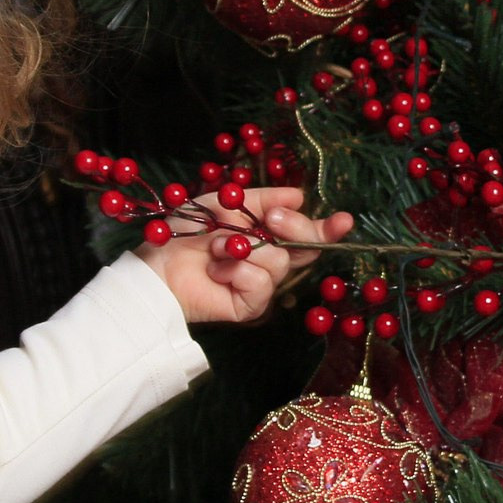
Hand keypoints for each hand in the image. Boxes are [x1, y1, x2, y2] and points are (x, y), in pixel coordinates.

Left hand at [134, 187, 353, 324]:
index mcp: (268, 236)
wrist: (158, 261)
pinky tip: (217, 271)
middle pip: (304, 246)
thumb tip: (299, 196)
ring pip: (279, 262)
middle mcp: (270, 260)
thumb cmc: (187, 230)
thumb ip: (264, 199)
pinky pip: (260, 283)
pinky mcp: (250, 306)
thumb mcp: (227, 202)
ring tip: (217, 248)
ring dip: (245, 249)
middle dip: (290, 228)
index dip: (327, 228)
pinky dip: (236, 271)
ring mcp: (261, 285)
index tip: (344, 220)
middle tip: (268, 219)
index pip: (307, 233)